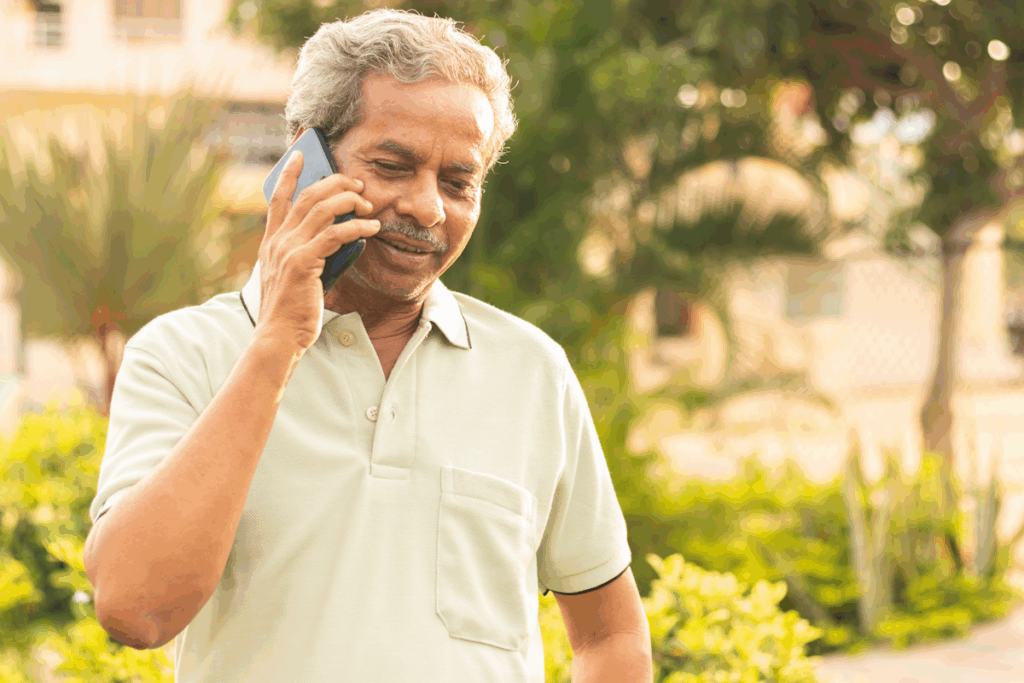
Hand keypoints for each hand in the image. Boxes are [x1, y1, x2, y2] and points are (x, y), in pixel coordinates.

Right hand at [254, 151, 379, 352]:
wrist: (278, 337)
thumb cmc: (291, 311)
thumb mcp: (295, 276)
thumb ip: (308, 253)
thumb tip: (336, 236)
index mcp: (271, 242)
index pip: (277, 198)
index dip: (289, 173)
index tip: (301, 153)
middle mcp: (277, 241)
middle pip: (307, 196)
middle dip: (335, 182)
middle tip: (357, 182)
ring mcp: (288, 250)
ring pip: (322, 209)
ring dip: (349, 200)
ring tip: (368, 202)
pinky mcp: (303, 263)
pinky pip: (334, 235)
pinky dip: (356, 226)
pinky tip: (372, 227)